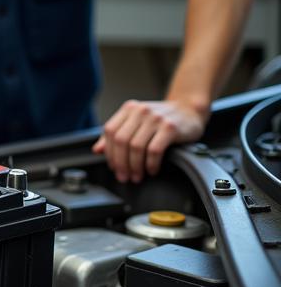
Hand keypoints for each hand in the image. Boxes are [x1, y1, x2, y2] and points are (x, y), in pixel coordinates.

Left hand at [93, 99, 207, 182]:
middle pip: (121, 140)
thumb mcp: (136, 121)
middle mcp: (140, 111)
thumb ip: (117, 133)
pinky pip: (154, 150)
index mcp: (128, 109)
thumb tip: (97, 150)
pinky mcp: (170, 127)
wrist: (189, 110)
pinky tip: (152, 170)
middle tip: (124, 177)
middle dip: (120, 163)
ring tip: (137, 176)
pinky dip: (150, 164)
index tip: (113, 167)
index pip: (110, 131)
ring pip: (136, 147)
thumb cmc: (161, 119)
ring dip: (135, 166)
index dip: (109, 152)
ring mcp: (155, 118)